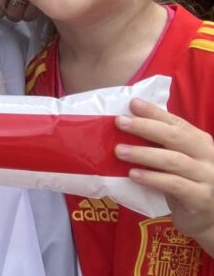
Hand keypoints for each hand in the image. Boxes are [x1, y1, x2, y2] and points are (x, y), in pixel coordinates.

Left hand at [115, 98, 213, 254]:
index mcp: (199, 141)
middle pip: (175, 136)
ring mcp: (207, 177)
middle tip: (119, 122)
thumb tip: (127, 124)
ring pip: (173, 160)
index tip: (132, 103)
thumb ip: (160, 144)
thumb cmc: (185, 184)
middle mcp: (207, 156)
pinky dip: (152, 178)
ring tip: (119, 151)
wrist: (206, 219)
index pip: (176, 122)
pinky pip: (175, 184)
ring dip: (143, 154)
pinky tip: (133, 174)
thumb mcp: (175, 160)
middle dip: (145, 127)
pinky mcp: (201, 198)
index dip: (154, 112)